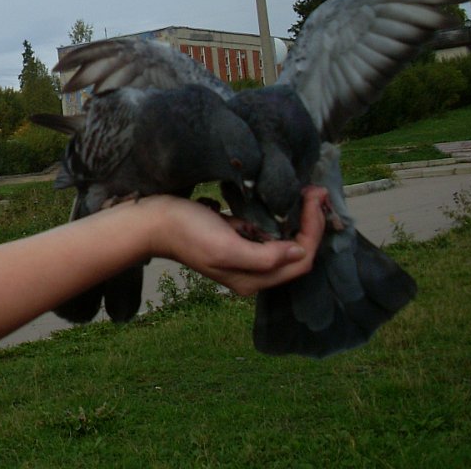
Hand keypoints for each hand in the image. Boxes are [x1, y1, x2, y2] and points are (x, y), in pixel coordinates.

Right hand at [145, 185, 327, 296]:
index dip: (314, 231)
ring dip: (299, 217)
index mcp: (253, 279)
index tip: (315, 198)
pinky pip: (269, 232)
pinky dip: (281, 216)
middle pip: (297, 252)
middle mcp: (253, 272)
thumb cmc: (187, 232)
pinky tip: (283, 199)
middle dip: (312, 222)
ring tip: (306, 191)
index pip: (300, 260)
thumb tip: (298, 252)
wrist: (154, 222)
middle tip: (316, 191)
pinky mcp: (236, 240)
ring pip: (286, 241)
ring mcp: (245, 256)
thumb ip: (264, 256)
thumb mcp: (226, 247)